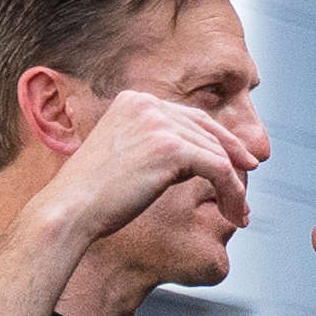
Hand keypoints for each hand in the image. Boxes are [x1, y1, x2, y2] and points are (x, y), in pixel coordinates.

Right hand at [42, 89, 253, 246]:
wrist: (70, 210)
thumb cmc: (94, 196)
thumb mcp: (125, 157)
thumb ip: (155, 146)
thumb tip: (198, 156)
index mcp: (134, 102)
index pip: (190, 117)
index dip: (220, 141)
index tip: (240, 163)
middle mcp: (147, 105)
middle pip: (208, 131)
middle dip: (232, 161)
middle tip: (245, 190)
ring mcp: (158, 124)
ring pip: (217, 153)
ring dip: (233, 186)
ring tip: (238, 214)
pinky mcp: (170, 148)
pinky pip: (218, 169)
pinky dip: (232, 192)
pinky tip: (234, 213)